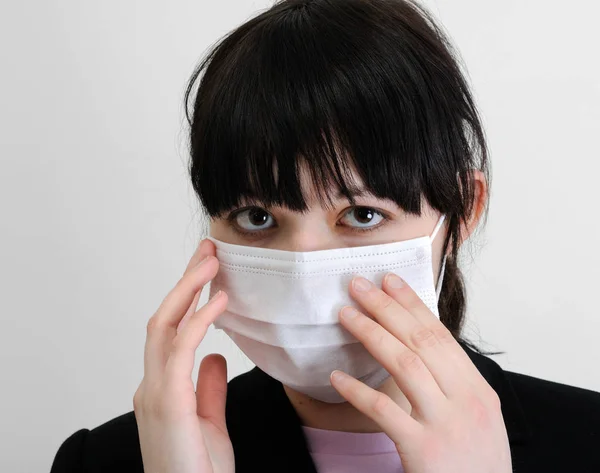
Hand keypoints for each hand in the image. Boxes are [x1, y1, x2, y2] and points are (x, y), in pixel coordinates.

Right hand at [133, 239, 233, 472]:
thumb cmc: (197, 470)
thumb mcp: (208, 422)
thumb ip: (208, 387)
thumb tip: (215, 354)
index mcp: (161, 388)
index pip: (172, 331)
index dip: (188, 298)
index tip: (207, 272)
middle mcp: (152, 384)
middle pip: (164, 318)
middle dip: (185, 281)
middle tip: (207, 250)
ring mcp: (154, 392)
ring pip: (164, 325)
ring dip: (187, 288)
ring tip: (211, 260)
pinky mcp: (167, 402)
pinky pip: (181, 350)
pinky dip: (198, 319)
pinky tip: (218, 299)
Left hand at [330, 273, 511, 472]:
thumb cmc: (476, 465)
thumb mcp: (475, 417)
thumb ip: (451, 384)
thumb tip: (417, 349)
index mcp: (477, 390)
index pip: (440, 335)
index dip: (412, 304)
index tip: (390, 281)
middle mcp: (466, 401)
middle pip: (421, 341)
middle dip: (387, 308)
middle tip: (359, 285)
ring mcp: (446, 425)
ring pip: (405, 364)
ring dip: (371, 334)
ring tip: (345, 315)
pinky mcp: (423, 450)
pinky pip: (385, 411)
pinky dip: (358, 391)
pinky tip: (337, 377)